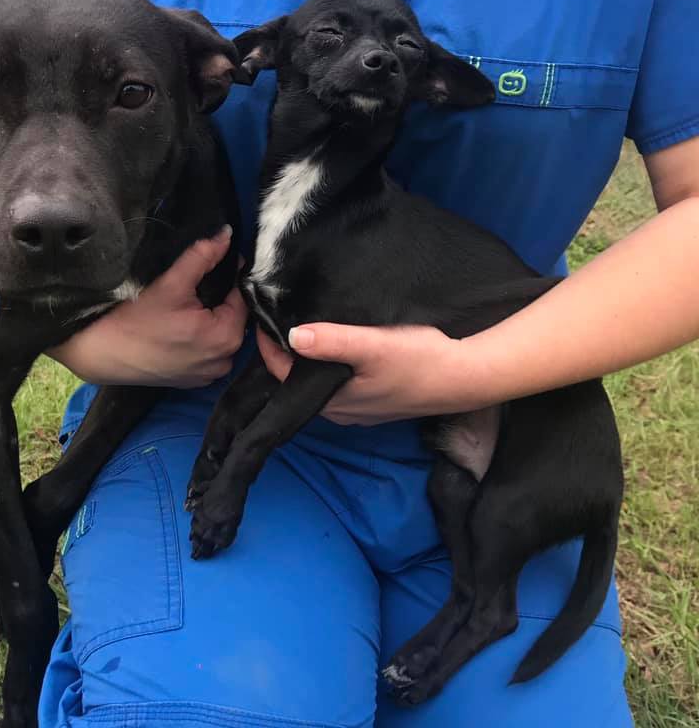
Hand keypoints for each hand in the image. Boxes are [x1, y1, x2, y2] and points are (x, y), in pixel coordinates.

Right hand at [54, 226, 246, 386]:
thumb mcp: (172, 283)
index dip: (229, 278)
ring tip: (186, 309)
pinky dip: (201, 342)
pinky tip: (180, 331)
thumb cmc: (136, 320)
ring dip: (211, 322)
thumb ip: (203, 257)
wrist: (104, 353)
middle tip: (193, 289)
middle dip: (220, 301)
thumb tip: (226, 236)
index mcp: (226, 336)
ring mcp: (209, 375)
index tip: (212, 267)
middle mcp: (224, 360)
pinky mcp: (194, 381)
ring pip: (221, 337)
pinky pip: (209, 355)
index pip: (241, 298)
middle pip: (233, 319)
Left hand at [256, 323, 489, 424]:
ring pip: (319, 381)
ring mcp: (358, 409)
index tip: (262, 317)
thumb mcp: (373, 345)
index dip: (269, 346)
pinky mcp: (376, 401)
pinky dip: (332, 365)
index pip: (281, 374)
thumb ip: (333, 341)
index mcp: (332, 402)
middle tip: (280, 317)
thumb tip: (292, 336)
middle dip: (286, 352)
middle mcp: (340, 412)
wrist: (467, 378)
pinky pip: (340, 383)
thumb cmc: (420, 360)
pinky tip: (339, 345)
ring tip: (306, 325)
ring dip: (310, 358)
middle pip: (298, 380)